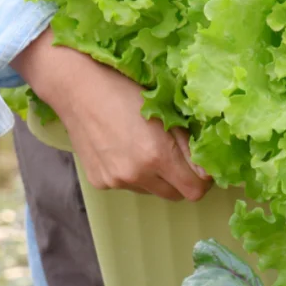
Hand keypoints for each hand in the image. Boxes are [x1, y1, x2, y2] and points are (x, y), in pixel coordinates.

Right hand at [14, 27, 210, 200]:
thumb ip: (188, 144)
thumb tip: (207, 170)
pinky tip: (126, 149)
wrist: (78, 88)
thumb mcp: (165, 110)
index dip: (203, 179)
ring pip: (153, 191)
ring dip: (159, 178)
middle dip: (183, 180)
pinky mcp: (100, 183)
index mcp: (157, 154)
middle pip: (177, 196)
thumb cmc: (125, 89)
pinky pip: (130, 187)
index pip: (195, 189)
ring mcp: (116, 182)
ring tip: (148, 148)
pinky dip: (136, 175)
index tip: (202, 165)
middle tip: (178, 156)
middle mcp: (136, 174)